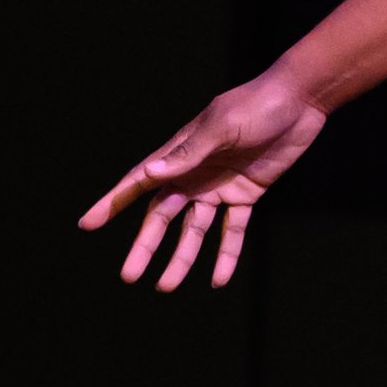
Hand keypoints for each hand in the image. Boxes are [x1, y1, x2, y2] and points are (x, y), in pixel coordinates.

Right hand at [78, 72, 328, 290]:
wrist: (299, 99)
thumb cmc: (255, 105)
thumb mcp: (221, 127)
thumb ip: (188, 153)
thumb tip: (149, 172)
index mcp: (179, 154)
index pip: (138, 183)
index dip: (112, 203)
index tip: (87, 224)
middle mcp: (193, 174)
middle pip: (162, 216)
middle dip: (145, 246)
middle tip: (128, 276)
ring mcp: (218, 187)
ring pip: (194, 231)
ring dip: (181, 258)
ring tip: (166, 287)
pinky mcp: (246, 194)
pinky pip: (233, 230)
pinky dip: (226, 254)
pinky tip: (218, 280)